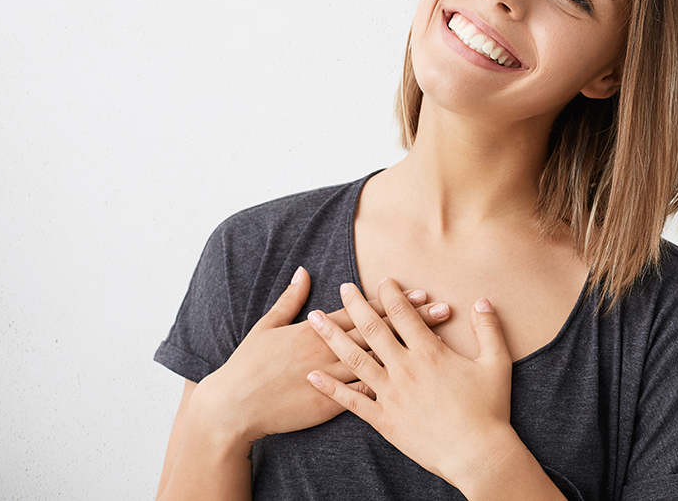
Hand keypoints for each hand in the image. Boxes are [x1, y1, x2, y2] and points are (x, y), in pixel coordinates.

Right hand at [188, 268, 451, 445]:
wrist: (234, 405)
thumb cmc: (249, 365)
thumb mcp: (267, 326)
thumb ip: (289, 299)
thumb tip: (304, 272)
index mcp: (314, 330)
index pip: (361, 311)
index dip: (392, 301)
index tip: (419, 291)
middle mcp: (327, 350)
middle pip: (379, 332)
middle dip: (413, 320)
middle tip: (443, 309)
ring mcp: (330, 377)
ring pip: (379, 360)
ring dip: (411, 350)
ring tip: (440, 342)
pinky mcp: (329, 403)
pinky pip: (365, 394)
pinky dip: (390, 387)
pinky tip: (417, 381)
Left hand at [304, 279, 526, 489]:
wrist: (477, 453)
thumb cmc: (489, 410)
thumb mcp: (496, 364)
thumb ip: (488, 329)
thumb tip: (482, 301)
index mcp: (430, 353)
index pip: (403, 313)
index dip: (391, 294)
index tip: (382, 281)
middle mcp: (405, 368)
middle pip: (372, 329)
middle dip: (355, 305)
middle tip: (342, 288)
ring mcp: (390, 394)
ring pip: (354, 358)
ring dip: (331, 336)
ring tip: (314, 319)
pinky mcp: (383, 419)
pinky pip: (350, 401)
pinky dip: (330, 387)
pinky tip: (312, 375)